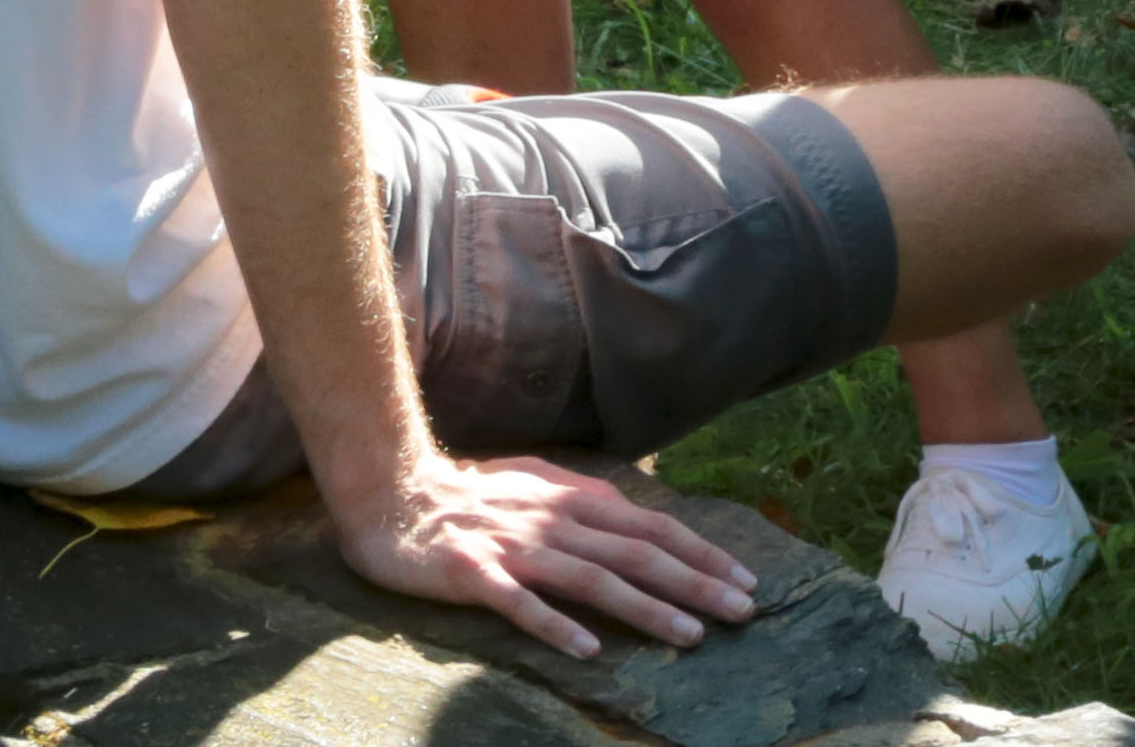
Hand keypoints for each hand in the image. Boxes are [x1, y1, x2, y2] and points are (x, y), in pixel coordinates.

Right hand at [327, 451, 763, 658]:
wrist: (390, 492)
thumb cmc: (467, 495)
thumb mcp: (533, 484)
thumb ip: (581, 500)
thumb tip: (634, 515)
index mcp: (568, 497)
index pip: (648, 525)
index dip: (699, 552)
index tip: (744, 580)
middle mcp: (549, 518)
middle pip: (633, 553)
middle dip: (694, 583)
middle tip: (742, 612)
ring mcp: (512, 546)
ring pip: (590, 579)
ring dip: (643, 608)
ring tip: (688, 638)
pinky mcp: (474, 573)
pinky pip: (520, 603)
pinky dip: (555, 625)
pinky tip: (587, 650)